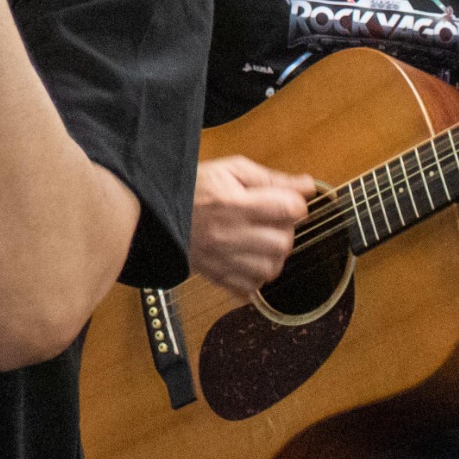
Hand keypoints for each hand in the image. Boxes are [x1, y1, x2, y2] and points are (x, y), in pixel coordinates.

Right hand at [188, 156, 318, 298]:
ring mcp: (222, 259)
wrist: (151, 214)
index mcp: (233, 202)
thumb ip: (270, 179)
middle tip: (271, 220)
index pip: (287, 209)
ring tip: (260, 240)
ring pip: (271, 269)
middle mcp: (228, 233)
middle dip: (284, 230)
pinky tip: (248, 258)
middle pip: (283, 242)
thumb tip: (307, 186)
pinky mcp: (216, 276)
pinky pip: (251, 289)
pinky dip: (255, 276)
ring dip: (272, 254)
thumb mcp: (230, 170)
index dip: (294, 204)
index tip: (287, 202)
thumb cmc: (191, 187)